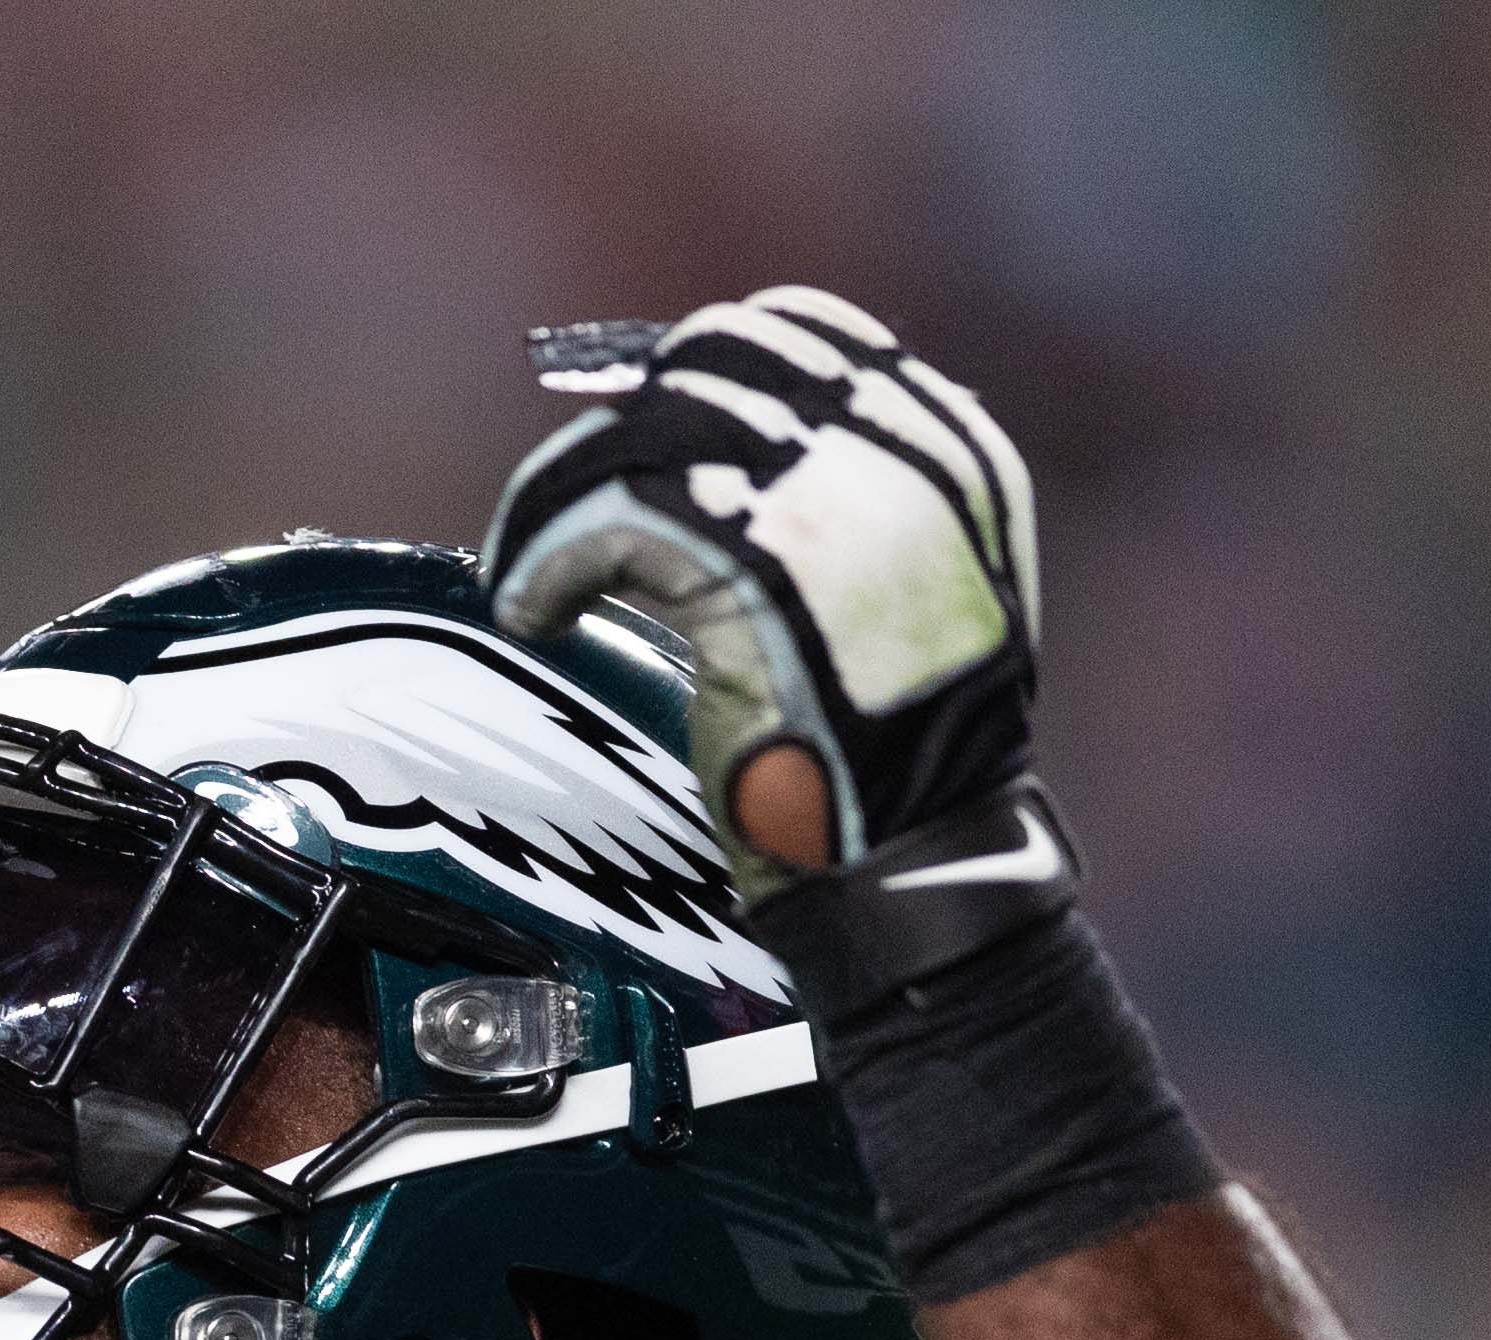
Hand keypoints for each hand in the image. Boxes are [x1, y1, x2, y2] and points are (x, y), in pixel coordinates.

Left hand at [482, 290, 1038, 899]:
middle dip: (628, 428)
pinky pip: (609, 515)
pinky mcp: (751, 568)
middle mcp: (904, 452)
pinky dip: (548, 559)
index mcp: (953, 446)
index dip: (702, 372)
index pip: (809, 331)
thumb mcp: (893, 586)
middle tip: (576, 514)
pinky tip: (536, 613)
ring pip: (648, 430)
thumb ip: (836, 499)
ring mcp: (834, 501)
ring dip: (565, 497)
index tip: (640, 442)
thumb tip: (687, 431)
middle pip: (717, 359)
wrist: (911, 858)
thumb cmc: (883, 751)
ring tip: (537, 576)